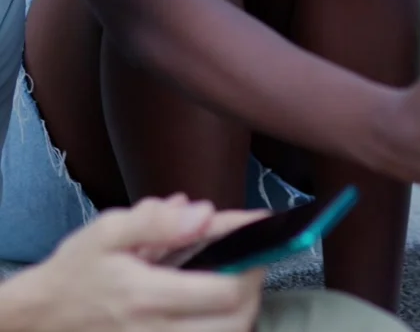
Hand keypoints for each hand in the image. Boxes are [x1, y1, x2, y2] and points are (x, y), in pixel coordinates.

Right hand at [0, 196, 263, 331]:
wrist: (44, 318)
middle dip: (254, 284)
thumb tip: (203, 212)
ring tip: (235, 276)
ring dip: (242, 308)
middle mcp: (158, 331)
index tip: (263, 230)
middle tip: (250, 254)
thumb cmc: (79, 269)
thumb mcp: (107, 230)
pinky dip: (223, 326)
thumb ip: (156, 221)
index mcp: (147, 295)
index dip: (253, 258)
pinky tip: (215, 304)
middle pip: (237, 320)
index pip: (225, 288)